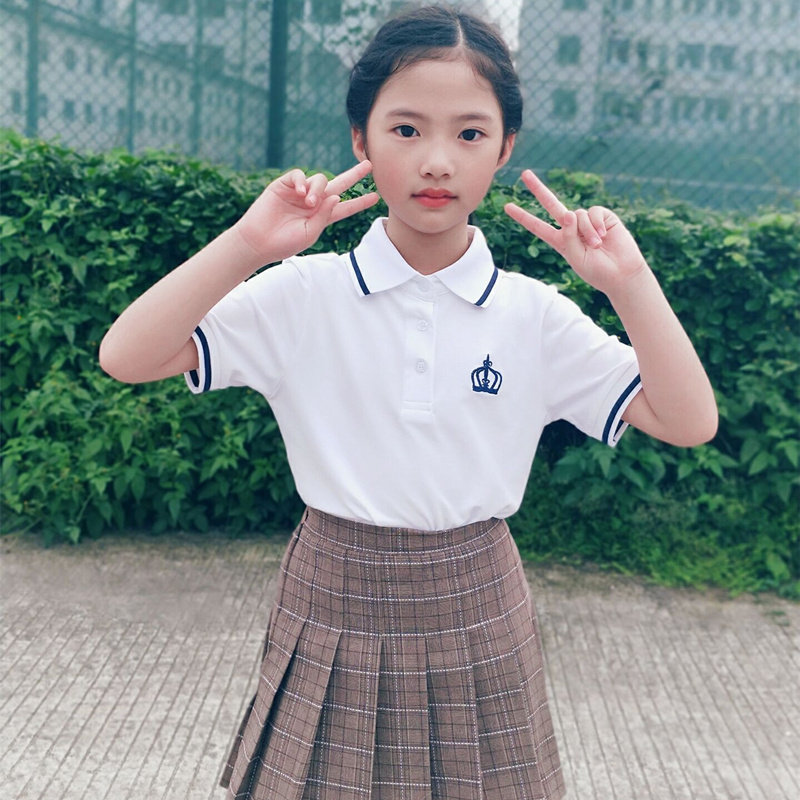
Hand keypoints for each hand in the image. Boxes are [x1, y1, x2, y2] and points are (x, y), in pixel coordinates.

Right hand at [233, 160, 378, 262]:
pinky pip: (299, 175)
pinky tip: (301, 193)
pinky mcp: (284, 185)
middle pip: (338, 185)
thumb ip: (325, 215)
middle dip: (353, 175)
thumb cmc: (284, 243)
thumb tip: (337, 196)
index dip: (359, 202)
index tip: (375, 197)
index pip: (345, 207)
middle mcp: (313, 202)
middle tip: (369, 165)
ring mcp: (299, 193)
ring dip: (318, 189)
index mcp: (322, 216)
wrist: (259, 242)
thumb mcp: (311, 233)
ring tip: (309, 203)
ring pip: (319, 179)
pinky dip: (303, 181)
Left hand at [504, 169, 647, 295]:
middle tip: (524, 174)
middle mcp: (571, 228)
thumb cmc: (596, 270)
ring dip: (586, 232)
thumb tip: (568, 213)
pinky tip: (604, 236)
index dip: (524, 217)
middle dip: (538, 189)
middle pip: (552, 205)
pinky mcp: (603, 216)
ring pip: (577, 215)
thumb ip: (568, 236)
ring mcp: (586, 221)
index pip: (538, 226)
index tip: (507, 207)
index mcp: (560, 241)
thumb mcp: (575, 257)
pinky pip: (592, 212)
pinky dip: (595, 225)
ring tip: (596, 246)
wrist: (621, 272)